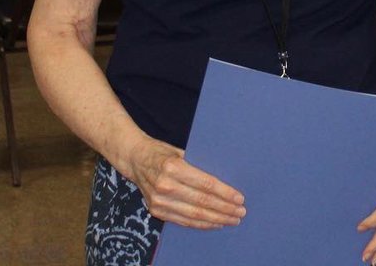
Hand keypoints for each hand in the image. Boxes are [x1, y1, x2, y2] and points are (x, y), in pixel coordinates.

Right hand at [125, 138, 244, 228]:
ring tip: (232, 220)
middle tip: (240, 212)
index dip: (224, 193)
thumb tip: (227, 176)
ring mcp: (159, 200)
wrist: (135, 159)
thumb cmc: (163, 153)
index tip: (239, 198)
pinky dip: (201, 224)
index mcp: (173, 167)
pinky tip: (215, 223)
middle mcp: (165, 185)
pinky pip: (183, 221)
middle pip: (201, 202)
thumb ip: (200, 164)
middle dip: (224, 209)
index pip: (205, 184)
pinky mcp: (156, 210)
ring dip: (216, 219)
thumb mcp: (181, 151)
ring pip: (193, 215)